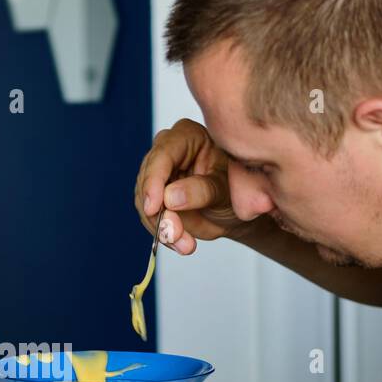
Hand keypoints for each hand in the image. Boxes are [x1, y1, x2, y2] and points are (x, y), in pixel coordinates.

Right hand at [135, 118, 281, 254]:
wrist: (236, 209)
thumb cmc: (237, 189)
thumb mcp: (226, 190)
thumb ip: (202, 191)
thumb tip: (170, 198)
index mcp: (187, 136)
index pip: (162, 155)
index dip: (153, 182)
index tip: (153, 208)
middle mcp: (167, 151)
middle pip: (148, 181)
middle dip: (159, 213)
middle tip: (175, 236)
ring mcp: (157, 174)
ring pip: (145, 202)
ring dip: (162, 228)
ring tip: (185, 245)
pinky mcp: (153, 196)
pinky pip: (149, 217)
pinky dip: (163, 234)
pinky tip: (182, 244)